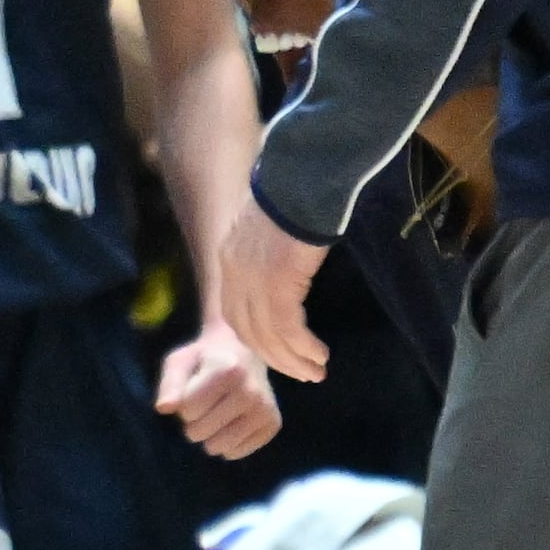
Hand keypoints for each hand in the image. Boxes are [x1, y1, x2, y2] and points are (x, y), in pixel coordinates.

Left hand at [156, 319, 281, 459]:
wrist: (245, 351)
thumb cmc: (204, 359)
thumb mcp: (180, 362)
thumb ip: (170, 384)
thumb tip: (164, 408)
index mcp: (228, 370)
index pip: (188, 409)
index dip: (183, 404)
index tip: (193, 389)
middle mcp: (251, 391)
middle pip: (200, 431)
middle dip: (193, 422)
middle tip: (204, 403)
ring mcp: (265, 409)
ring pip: (218, 447)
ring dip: (208, 436)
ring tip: (215, 414)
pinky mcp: (272, 424)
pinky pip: (235, 453)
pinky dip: (226, 444)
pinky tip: (230, 422)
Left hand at [216, 199, 331, 380]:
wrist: (303, 176)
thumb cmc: (297, 193)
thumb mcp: (272, 226)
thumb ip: (269, 250)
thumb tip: (285, 265)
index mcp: (230, 257)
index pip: (234, 312)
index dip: (255, 337)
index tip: (278, 352)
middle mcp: (236, 272)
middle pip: (248, 330)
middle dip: (274, 356)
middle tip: (300, 373)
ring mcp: (254, 279)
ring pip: (268, 336)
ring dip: (292, 360)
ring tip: (315, 373)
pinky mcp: (278, 283)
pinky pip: (288, 328)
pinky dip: (303, 348)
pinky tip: (319, 356)